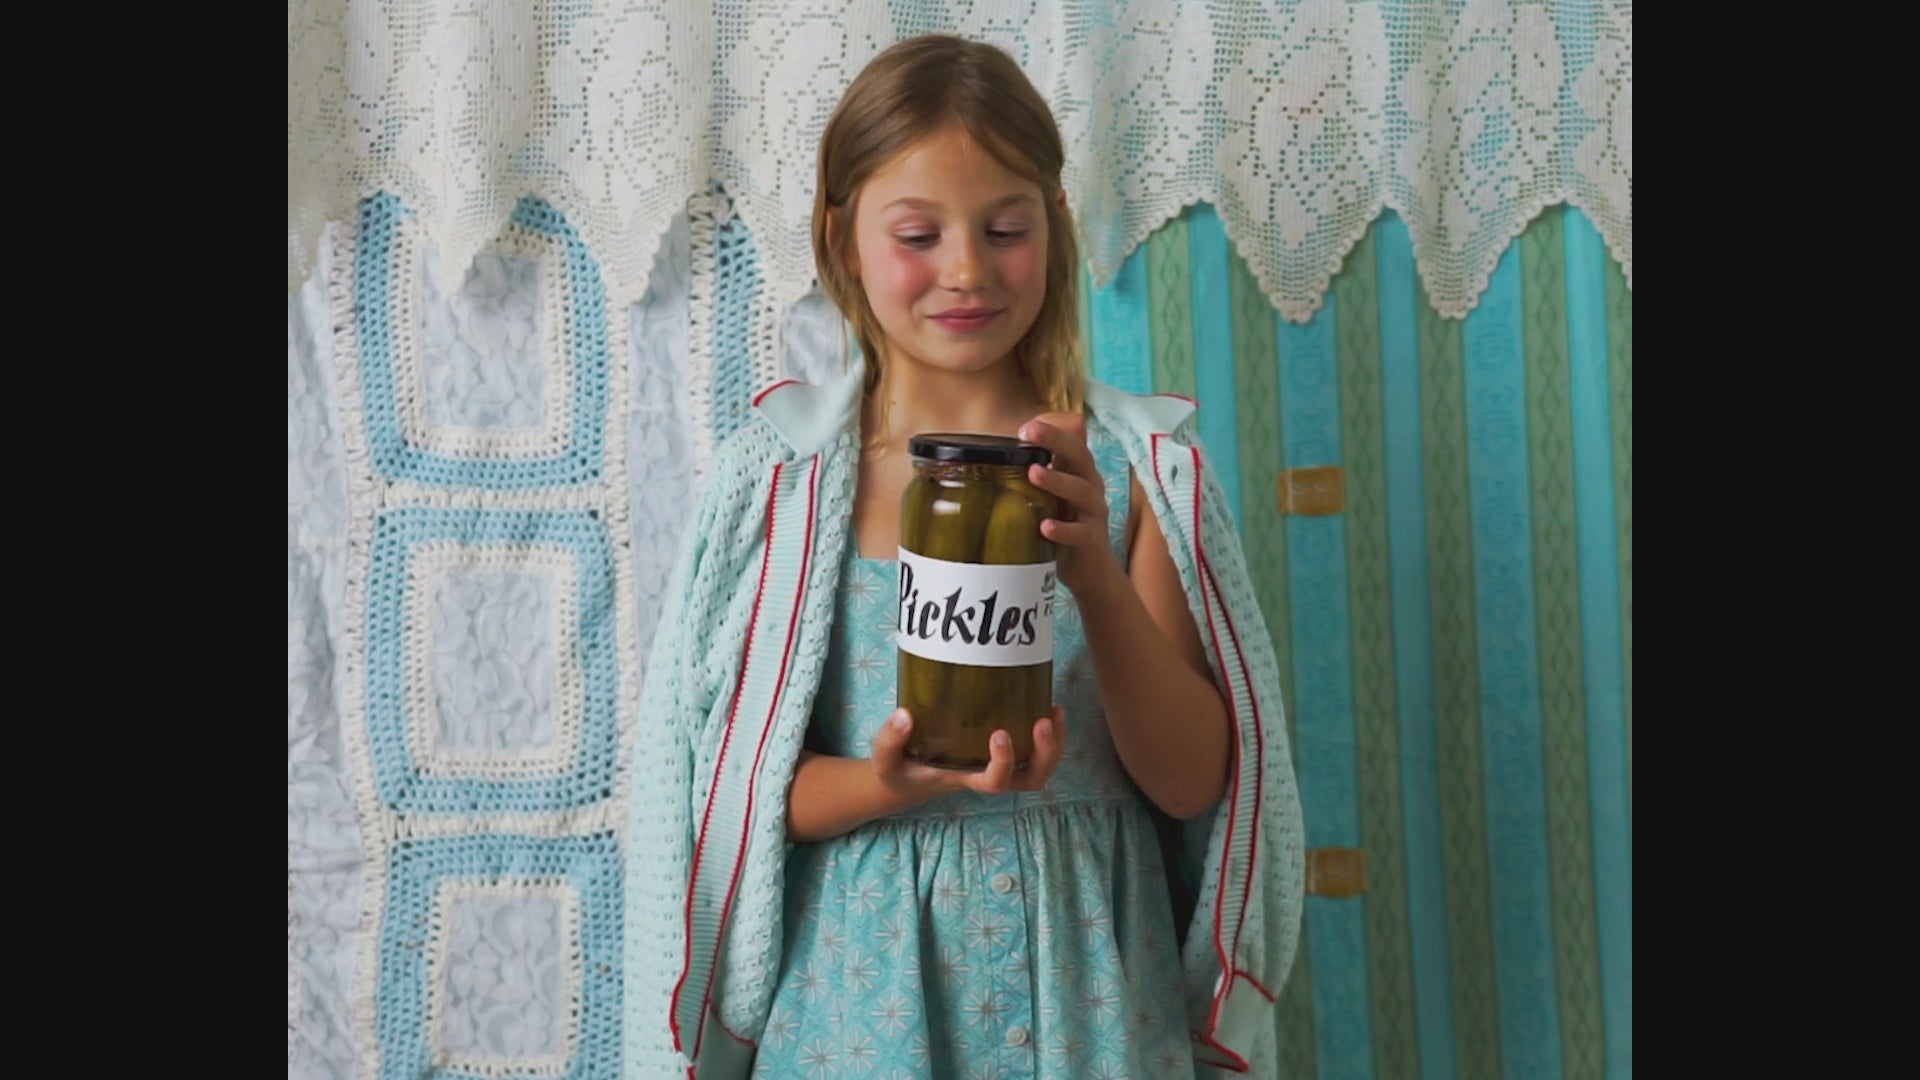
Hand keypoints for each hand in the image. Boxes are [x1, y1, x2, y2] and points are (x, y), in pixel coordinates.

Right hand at [869, 707, 1067, 800]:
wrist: (906, 782)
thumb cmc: (900, 771)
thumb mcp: (885, 760)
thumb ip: (889, 740)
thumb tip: (904, 715)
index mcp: (965, 779)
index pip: (995, 783)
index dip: (1004, 763)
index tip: (999, 733)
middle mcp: (988, 775)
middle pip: (1032, 780)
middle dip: (1045, 755)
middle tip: (1043, 722)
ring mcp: (998, 765)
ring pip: (1039, 768)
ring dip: (1054, 744)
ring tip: (1055, 711)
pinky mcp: (1001, 751)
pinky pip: (1034, 751)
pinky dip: (1047, 733)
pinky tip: (1046, 704)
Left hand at [1018, 413, 1124, 596]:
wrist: (1091, 571)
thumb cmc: (1066, 527)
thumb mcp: (1052, 500)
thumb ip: (1035, 481)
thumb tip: (991, 463)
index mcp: (1080, 475)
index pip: (1070, 444)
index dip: (1052, 433)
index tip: (1027, 427)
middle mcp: (1091, 489)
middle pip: (1081, 457)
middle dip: (1057, 442)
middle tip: (1030, 434)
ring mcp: (1093, 514)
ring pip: (1081, 492)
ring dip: (1058, 481)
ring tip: (1034, 473)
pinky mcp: (1092, 541)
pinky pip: (1079, 533)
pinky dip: (1062, 530)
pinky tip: (1045, 527)